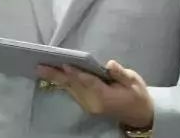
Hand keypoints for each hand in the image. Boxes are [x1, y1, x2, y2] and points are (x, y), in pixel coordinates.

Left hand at [36, 60, 153, 128]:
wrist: (139, 114)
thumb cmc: (137, 95)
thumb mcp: (134, 81)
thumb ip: (120, 74)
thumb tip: (110, 64)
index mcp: (105, 96)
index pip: (88, 82)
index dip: (76, 73)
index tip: (64, 64)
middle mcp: (93, 102)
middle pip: (73, 86)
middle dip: (57, 75)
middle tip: (40, 66)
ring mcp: (88, 105)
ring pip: (70, 89)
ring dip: (56, 78)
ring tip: (42, 68)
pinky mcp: (86, 104)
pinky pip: (73, 92)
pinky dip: (63, 83)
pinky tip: (54, 75)